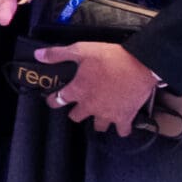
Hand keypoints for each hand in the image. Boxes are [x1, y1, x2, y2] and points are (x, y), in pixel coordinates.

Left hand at [33, 40, 159, 133]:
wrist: (142, 64)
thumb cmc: (112, 57)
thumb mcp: (82, 50)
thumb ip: (58, 54)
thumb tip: (38, 55)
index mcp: (78, 91)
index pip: (57, 101)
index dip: (53, 100)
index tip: (53, 99)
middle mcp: (90, 106)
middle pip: (76, 117)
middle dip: (77, 111)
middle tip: (82, 104)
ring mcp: (107, 114)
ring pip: (98, 126)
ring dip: (98, 120)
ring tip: (101, 112)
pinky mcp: (125, 117)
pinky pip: (122, 131)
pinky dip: (121, 128)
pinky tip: (121, 123)